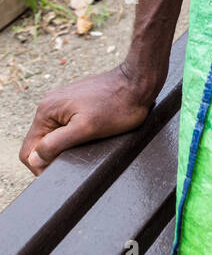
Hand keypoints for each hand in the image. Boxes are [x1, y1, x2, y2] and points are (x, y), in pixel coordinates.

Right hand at [19, 65, 154, 175]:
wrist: (138, 82)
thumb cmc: (117, 106)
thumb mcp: (86, 129)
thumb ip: (56, 143)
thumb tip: (34, 158)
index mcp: (47, 110)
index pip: (29, 151)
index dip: (41, 167)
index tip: (61, 171)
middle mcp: (50, 104)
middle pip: (40, 144)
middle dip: (54, 156)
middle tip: (78, 159)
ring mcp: (63, 102)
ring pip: (54, 136)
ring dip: (64, 147)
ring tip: (86, 147)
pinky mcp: (76, 103)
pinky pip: (65, 127)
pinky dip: (73, 137)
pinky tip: (90, 137)